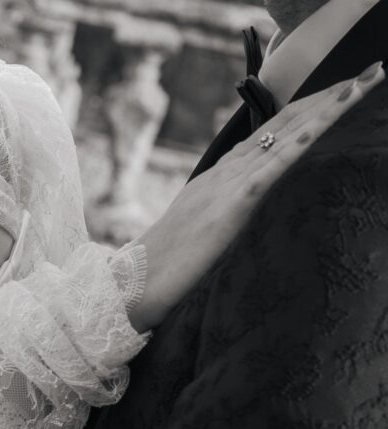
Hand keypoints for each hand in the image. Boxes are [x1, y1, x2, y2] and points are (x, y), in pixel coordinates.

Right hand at [129, 62, 384, 331]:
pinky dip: (299, 143)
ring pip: (285, 137)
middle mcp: (225, 172)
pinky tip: (323, 124)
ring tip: (363, 83)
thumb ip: (220, 215)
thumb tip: (237, 213)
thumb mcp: (200, 233)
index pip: (270, 134)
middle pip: (284, 125)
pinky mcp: (233, 205)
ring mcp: (228, 185)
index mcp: (217, 179)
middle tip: (371, 73)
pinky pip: (272, 168)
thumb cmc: (164, 266)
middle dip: (328, 99)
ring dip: (327, 109)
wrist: (136, 281)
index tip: (340, 93)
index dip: (306, 110)